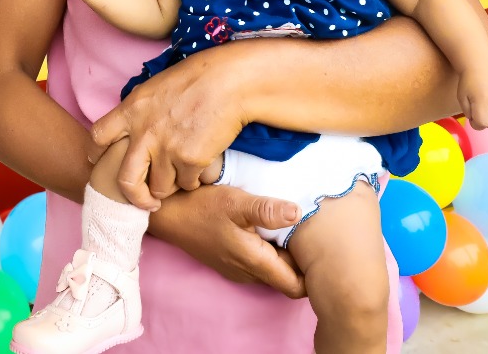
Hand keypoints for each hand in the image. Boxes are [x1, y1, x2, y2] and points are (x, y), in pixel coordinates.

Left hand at [91, 47, 246, 209]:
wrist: (228, 81)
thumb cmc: (197, 78)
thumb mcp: (156, 88)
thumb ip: (140, 112)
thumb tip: (132, 131)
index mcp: (132, 110)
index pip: (99, 137)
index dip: (98, 154)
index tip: (104, 162)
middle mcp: (144, 133)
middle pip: (126, 181)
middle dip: (136, 197)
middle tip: (147, 201)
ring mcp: (166, 149)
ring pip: (161, 188)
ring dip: (173, 185)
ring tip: (184, 171)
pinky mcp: (190, 161)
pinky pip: (188, 184)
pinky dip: (195, 180)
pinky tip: (203, 164)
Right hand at [149, 184, 304, 297]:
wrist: (168, 215)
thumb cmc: (202, 207)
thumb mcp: (235, 202)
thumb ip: (267, 210)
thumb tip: (299, 212)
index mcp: (255, 262)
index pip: (296, 286)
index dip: (312, 274)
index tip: (319, 251)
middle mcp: (248, 273)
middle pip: (287, 279)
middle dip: (301, 264)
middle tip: (311, 236)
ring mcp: (238, 269)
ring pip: (272, 272)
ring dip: (284, 256)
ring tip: (292, 231)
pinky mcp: (230, 262)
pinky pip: (259, 264)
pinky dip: (269, 252)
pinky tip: (268, 230)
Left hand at [458, 68, 487, 129]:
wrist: (482, 69)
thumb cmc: (469, 83)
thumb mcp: (462, 98)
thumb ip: (468, 113)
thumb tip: (478, 123)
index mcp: (483, 101)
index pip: (482, 123)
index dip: (475, 123)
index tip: (472, 117)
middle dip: (484, 121)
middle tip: (480, 111)